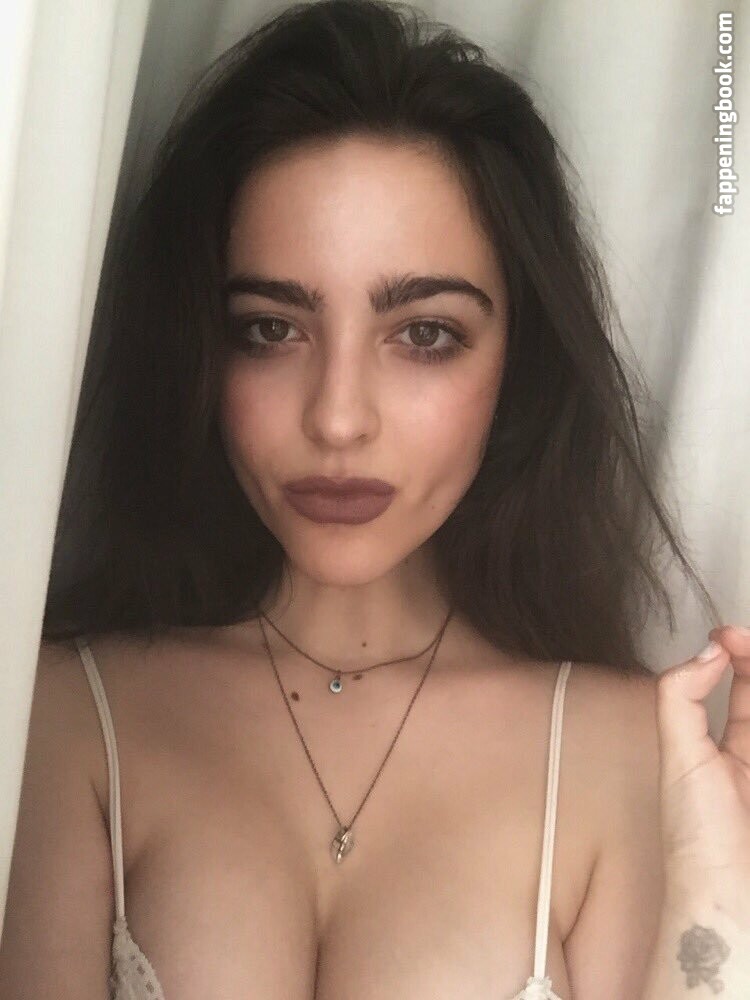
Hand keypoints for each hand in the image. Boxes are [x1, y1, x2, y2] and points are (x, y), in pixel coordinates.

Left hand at [656, 624, 749, 918]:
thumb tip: (705, 652)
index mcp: (724, 749)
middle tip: (745, 638)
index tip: (729, 633)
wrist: (727, 897)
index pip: (742, 689)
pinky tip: (748, 713)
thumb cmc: (698, 840)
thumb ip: (680, 698)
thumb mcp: (679, 756)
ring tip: (748, 653)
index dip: (738, 655)